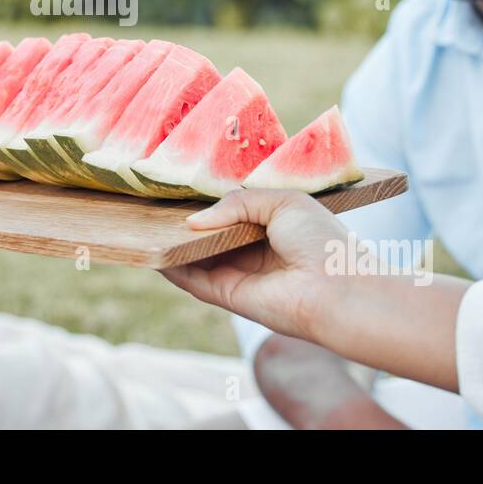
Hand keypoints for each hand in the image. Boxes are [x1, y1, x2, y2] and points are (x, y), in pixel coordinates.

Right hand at [160, 188, 347, 341]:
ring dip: (174, 243)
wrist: (337, 289)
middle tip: (155, 203)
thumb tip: (194, 220)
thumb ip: (237, 202)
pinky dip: (172, 266)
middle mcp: (252, 251)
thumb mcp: (282, 202)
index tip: (181, 189)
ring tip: (145, 222)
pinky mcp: (226, 294)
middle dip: (187, 222)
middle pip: (210, 235)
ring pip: (196, 256)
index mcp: (271, 226)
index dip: (210, 204)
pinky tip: (153, 250)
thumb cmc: (321, 241)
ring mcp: (238, 273)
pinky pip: (192, 279)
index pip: (232, 213)